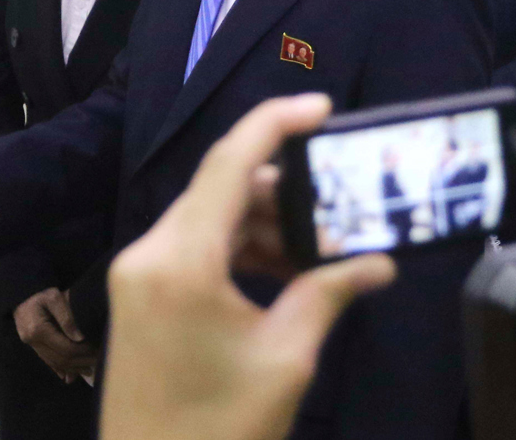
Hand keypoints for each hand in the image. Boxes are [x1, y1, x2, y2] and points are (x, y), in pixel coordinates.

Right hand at [14, 287, 97, 381]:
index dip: (82, 352)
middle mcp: (33, 341)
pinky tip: (69, 375)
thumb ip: (67, 318)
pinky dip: (59, 368)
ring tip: (88, 370)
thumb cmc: (40, 292)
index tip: (96, 351)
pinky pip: (47, 360)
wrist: (21, 293)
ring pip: (54, 362)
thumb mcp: (55, 298)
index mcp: (38, 329)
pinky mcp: (32, 345)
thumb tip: (80, 338)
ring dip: (72, 369)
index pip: (65, 348)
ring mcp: (31, 345)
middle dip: (80, 363)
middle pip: (60, 358)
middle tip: (97, 363)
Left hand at [100, 94, 396, 439]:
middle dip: (285, 190)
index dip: (275, 123)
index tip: (321, 107)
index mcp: (181, 260)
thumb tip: (377, 262)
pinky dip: (238, 249)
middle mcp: (149, 253)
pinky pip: (194, 248)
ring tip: (323, 248)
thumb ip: (327, 294)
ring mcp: (138, 274)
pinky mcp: (139, 295)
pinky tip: (285, 271)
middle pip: (221, 190)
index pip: (229, 163)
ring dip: (264, 223)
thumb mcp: (285, 359)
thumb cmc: (218, 428)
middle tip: (343, 201)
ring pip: (210, 219)